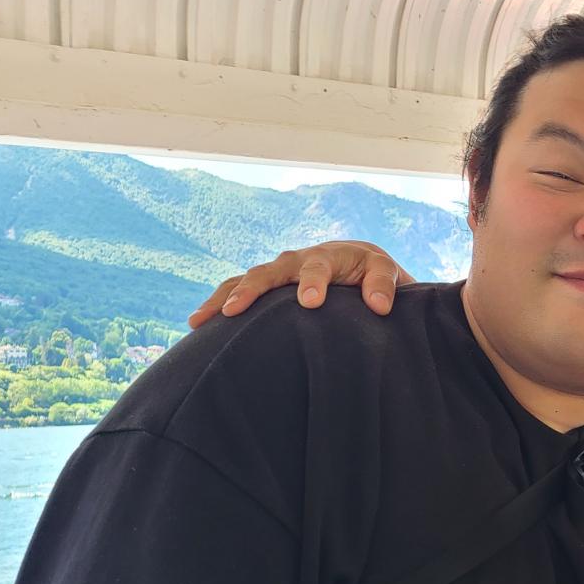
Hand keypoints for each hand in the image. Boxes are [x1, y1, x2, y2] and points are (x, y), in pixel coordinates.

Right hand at [187, 241, 415, 327]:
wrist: (358, 263)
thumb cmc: (374, 273)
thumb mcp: (387, 273)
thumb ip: (386, 285)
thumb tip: (378, 306)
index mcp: (329, 256)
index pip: (319, 267)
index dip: (314, 282)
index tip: (310, 303)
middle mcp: (297, 261)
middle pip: (270, 271)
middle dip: (252, 290)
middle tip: (234, 311)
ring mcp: (278, 273)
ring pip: (245, 280)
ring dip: (223, 298)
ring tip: (199, 320)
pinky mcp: (267, 287)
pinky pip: (238, 291)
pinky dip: (219, 304)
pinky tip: (196, 326)